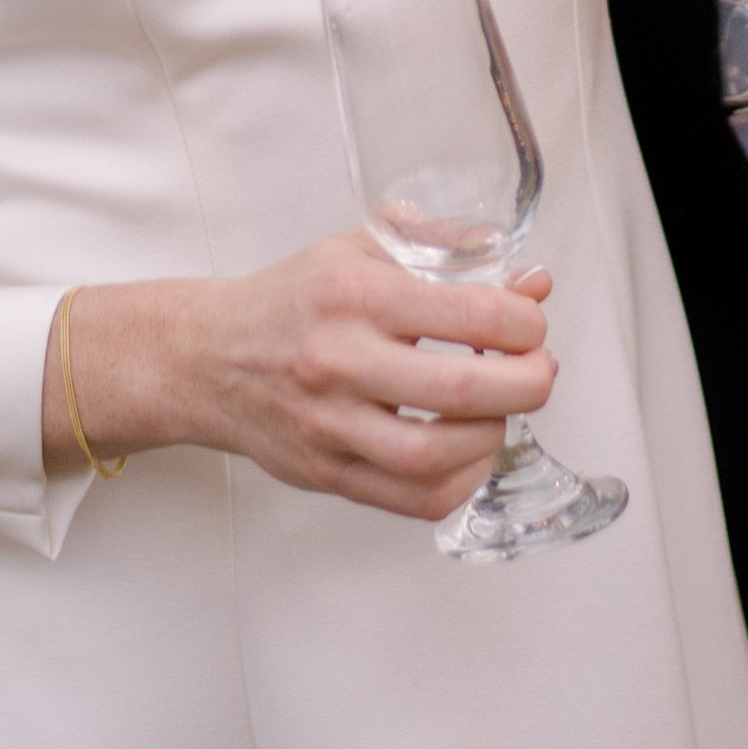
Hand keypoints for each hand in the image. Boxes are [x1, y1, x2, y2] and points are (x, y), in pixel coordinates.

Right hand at [49, 237, 557, 523]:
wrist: (208, 357)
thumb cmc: (292, 302)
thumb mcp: (360, 248)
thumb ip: (445, 251)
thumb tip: (530, 279)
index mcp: (353, 294)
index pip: (466, 313)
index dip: (522, 323)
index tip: (531, 323)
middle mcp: (339, 361)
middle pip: (459, 392)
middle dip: (526, 385)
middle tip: (539, 372)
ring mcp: (330, 425)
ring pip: (435, 457)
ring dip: (492, 436)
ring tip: (500, 412)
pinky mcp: (327, 473)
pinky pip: (413, 500)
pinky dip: (459, 481)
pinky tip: (467, 452)